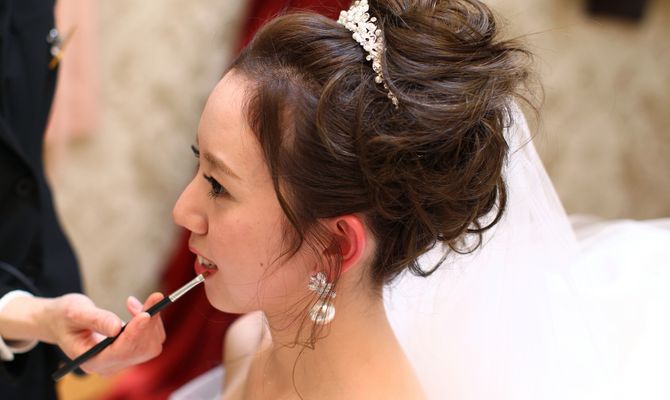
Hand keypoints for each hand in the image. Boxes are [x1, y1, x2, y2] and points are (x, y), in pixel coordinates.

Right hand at [40, 292, 165, 376]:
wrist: (63, 322)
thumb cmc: (65, 317)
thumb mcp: (75, 313)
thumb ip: (96, 320)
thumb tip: (117, 328)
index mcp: (92, 361)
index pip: (121, 352)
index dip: (135, 333)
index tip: (146, 314)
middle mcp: (110, 366)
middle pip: (141, 349)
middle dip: (149, 322)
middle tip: (153, 297)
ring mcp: (123, 361)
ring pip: (152, 344)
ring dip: (152, 319)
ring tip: (132, 302)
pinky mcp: (132, 352)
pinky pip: (153, 338)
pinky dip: (151, 321)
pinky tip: (135, 308)